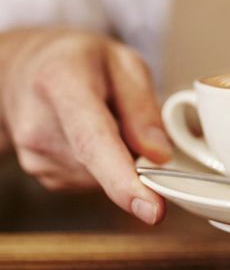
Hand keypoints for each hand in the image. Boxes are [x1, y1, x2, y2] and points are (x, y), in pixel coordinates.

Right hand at [0, 29, 171, 224]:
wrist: (29, 66)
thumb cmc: (81, 60)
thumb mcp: (124, 62)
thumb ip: (143, 106)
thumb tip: (160, 155)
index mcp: (62, 84)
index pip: (94, 141)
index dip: (124, 180)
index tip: (152, 209)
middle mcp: (39, 125)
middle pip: (103, 165)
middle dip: (134, 155)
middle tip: (130, 116)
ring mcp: (35, 155)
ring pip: (102, 177)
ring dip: (119, 156)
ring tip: (104, 116)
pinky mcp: (43, 174)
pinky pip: (93, 180)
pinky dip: (106, 163)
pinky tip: (94, 133)